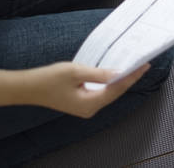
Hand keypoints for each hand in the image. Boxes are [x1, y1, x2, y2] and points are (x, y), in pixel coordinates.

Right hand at [24, 62, 150, 118]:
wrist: (28, 88)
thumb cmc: (49, 79)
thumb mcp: (76, 72)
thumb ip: (99, 74)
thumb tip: (120, 73)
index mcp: (89, 104)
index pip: (117, 89)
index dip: (132, 77)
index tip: (144, 65)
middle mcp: (89, 109)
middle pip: (115, 93)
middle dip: (129, 79)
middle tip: (143, 64)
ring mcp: (85, 107)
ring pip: (109, 93)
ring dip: (120, 81)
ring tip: (134, 68)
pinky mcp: (81, 102)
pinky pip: (100, 93)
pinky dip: (109, 83)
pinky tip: (115, 74)